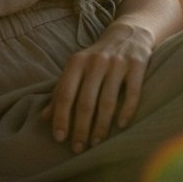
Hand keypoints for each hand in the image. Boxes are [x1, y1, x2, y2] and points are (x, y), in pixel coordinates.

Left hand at [41, 22, 152, 152]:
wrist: (128, 33)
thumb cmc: (97, 58)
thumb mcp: (76, 69)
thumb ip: (61, 91)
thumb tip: (44, 117)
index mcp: (77, 62)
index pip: (65, 94)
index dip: (61, 118)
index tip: (59, 138)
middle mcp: (96, 62)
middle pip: (86, 102)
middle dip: (80, 128)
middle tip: (78, 148)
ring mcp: (117, 63)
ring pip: (107, 101)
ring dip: (101, 126)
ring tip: (96, 143)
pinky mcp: (137, 65)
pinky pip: (132, 93)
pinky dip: (126, 111)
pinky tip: (121, 126)